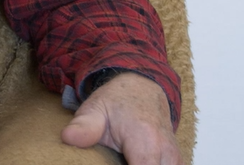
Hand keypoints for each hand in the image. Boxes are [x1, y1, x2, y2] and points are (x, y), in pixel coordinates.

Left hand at [61, 72, 180, 164]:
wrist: (142, 86)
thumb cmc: (117, 100)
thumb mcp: (95, 108)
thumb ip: (84, 127)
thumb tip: (67, 138)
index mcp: (145, 140)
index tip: (110, 163)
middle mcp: (165, 151)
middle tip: (112, 159)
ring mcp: (174, 157)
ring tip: (121, 158)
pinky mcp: (175, 160)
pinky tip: (131, 159)